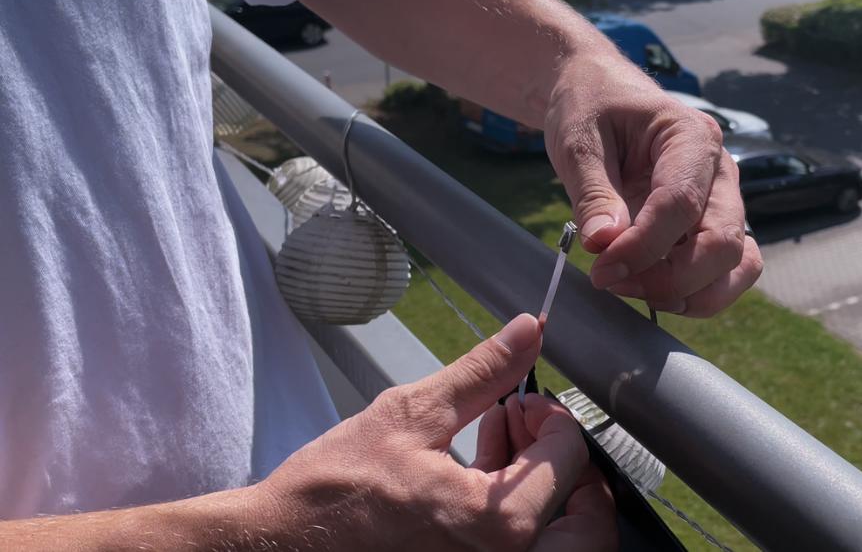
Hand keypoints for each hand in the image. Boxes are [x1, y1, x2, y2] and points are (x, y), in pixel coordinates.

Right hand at [253, 314, 616, 550]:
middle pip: (575, 504)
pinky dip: (511, 501)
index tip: (521, 397)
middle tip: (518, 416)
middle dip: (552, 450)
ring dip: (535, 473)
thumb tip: (529, 331)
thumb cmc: (336, 488)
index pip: (570, 459)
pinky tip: (475, 466)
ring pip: (550, 525)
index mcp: (499, 524)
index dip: (551, 415)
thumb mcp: (413, 414)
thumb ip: (482, 372)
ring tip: (492, 432)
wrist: (284, 544)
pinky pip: (516, 542)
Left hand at [544, 58, 762, 316]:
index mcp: (691, 136)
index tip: (601, 270)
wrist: (599, 94)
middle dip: (667, 278)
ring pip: (736, 264)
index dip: (642, 248)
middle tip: (609, 281)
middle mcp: (720, 171)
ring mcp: (722, 200)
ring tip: (631, 290)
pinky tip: (650, 290)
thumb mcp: (578, 142)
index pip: (681, 205)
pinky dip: (696, 292)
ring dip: (688, 292)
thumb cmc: (589, 108)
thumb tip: (604, 244)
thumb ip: (593, 194)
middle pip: (721, 242)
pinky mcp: (712, 224)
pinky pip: (726, 270)